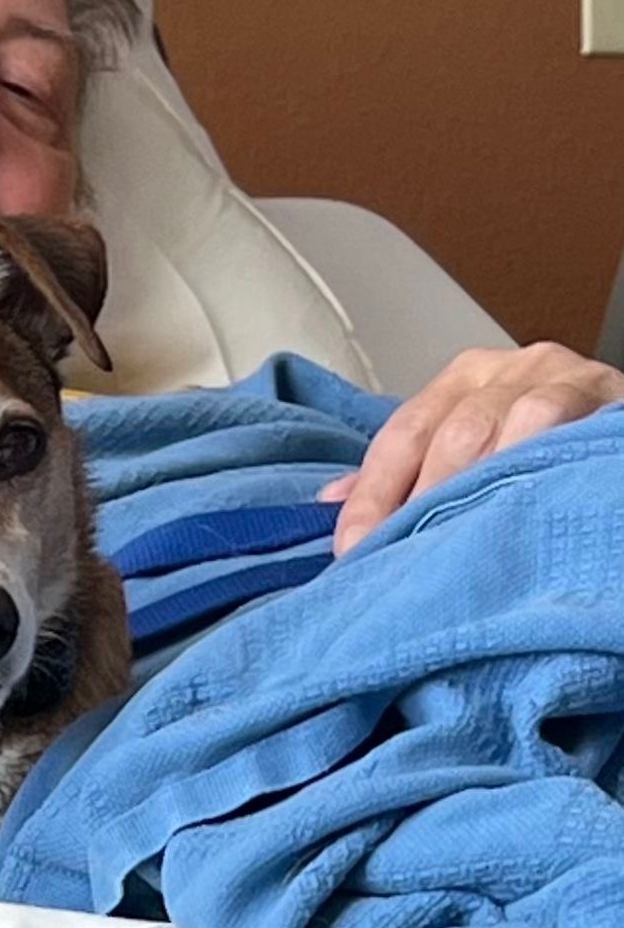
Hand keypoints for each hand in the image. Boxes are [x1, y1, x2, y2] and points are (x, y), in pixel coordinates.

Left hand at [322, 343, 623, 555]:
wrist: (611, 419)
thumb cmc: (542, 438)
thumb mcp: (474, 445)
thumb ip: (410, 470)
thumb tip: (332, 501)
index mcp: (460, 381)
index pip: (401, 435)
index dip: (372, 495)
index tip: (351, 548)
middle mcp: (502, 370)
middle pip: (445, 436)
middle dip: (419, 502)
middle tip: (400, 558)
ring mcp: (552, 376)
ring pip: (495, 429)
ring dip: (469, 491)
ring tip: (450, 542)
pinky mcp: (596, 391)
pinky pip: (553, 424)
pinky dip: (526, 464)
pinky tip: (511, 505)